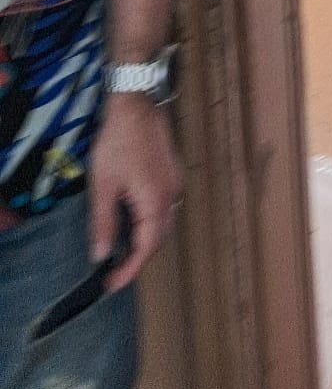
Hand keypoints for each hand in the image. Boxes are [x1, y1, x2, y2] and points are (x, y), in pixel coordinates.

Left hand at [89, 95, 181, 289]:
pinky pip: (164, 207)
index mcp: (155, 202)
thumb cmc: (119, 142)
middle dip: (137, 258)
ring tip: (120, 247)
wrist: (136, 104)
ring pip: (163, 223)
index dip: (129, 271)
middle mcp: (171, 195)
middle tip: (113, 271)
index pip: (146, 248)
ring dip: (144, 239)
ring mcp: (174, 183)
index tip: (112, 284)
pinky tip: (132, 217)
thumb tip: (101, 255)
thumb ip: (103, 223)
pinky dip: (149, 221)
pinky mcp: (172, 173)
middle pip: (158, 238)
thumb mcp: (103, 185)